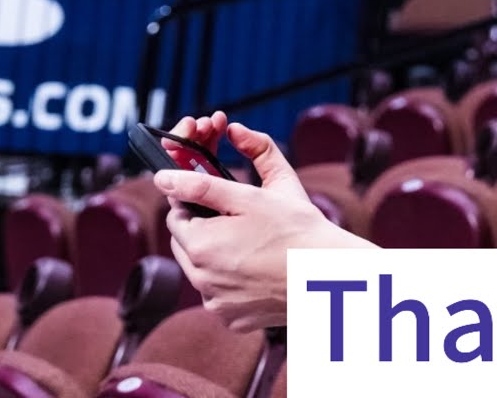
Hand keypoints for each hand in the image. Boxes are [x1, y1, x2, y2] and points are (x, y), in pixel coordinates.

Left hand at [154, 112, 374, 331]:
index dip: (196, 202)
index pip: (176, 216)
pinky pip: (221, 295)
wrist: (332, 277)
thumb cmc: (297, 231)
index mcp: (199, 245)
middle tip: (243, 220)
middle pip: (186, 245)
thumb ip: (202, 184)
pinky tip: (261, 271)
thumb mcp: (251, 197)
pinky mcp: (234, 320)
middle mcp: (201, 280)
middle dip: (206, 230)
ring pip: (202, 271)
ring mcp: (217, 304)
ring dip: (218, 256)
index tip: (220, 199)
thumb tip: (163, 177)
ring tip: (256, 245)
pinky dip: (233, 282)